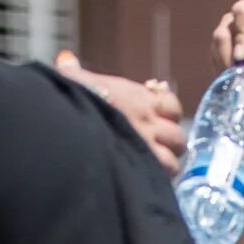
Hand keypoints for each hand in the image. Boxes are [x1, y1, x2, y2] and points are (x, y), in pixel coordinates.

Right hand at [54, 55, 183, 172]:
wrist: (66, 120)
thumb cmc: (68, 100)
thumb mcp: (73, 80)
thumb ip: (75, 72)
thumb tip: (66, 59)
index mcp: (137, 98)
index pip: (171, 104)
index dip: (167, 115)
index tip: (157, 121)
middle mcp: (149, 120)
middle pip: (177, 136)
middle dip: (169, 145)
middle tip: (157, 152)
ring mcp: (148, 144)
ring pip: (173, 160)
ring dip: (164, 167)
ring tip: (150, 173)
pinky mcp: (144, 165)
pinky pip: (162, 176)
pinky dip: (157, 181)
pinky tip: (144, 184)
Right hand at [211, 0, 243, 135]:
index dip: (241, 35)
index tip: (242, 58)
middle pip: (227, 25)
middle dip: (229, 51)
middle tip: (236, 71)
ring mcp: (236, 26)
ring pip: (218, 39)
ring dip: (224, 60)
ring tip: (236, 75)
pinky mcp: (228, 41)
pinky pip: (215, 51)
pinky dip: (221, 64)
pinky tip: (232, 75)